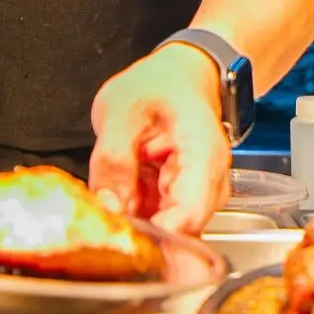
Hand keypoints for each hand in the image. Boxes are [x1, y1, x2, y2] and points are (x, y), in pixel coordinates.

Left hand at [88, 42, 229, 235]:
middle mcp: (208, 184)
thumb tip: (109, 206)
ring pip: (165, 232)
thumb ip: (113, 157)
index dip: (158, 234)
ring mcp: (195, 196)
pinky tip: (118, 194)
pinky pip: (156, 222)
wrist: (177, 78)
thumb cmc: (159, 85)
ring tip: (112, 192)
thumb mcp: (123, 108)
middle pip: (179, 231)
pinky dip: (133, 216)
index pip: (190, 212)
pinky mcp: (179, 202)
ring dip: (133, 224)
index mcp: (203, 155)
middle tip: (106, 219)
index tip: (125, 235)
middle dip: (140, 233)